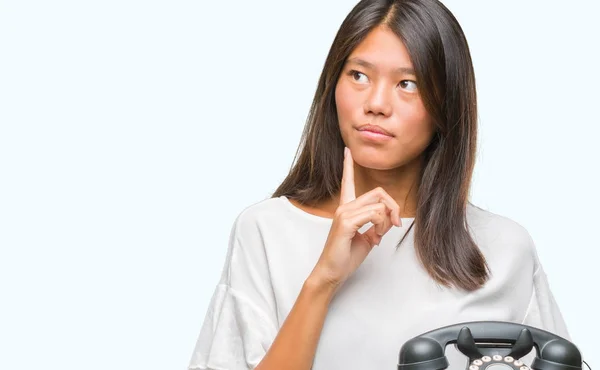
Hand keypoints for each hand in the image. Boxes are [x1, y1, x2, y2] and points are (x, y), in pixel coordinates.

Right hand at [310, 147, 401, 290]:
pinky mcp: (345, 222)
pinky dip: (380, 226)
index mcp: (347, 208)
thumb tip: (390, 219)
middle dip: (393, 208)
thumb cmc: (346, 256)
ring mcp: (344, 213)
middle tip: (394, 225)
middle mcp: (344, 207)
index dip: (348, 166)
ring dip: (387, 222)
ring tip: (379, 236)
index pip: (348, 181)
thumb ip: (378, 224)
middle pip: (378, 193)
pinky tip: (375, 237)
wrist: (332, 272)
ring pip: (379, 205)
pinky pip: (374, 215)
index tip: (346, 151)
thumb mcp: (368, 238)